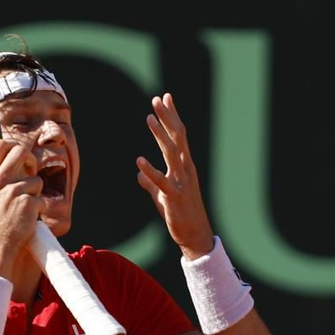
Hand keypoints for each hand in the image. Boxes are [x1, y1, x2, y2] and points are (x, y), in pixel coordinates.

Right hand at [0, 133, 43, 274]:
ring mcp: (13, 191)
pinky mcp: (28, 203)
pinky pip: (41, 200)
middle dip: (30, 159)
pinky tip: (26, 218)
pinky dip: (38, 210)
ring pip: (36, 180)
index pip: (0, 145)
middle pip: (21, 151)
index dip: (13, 145)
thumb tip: (7, 163)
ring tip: (23, 208)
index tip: (20, 152)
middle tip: (31, 171)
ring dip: (35, 193)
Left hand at [137, 93, 215, 259]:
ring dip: (161, 135)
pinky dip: (151, 170)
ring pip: (172, 154)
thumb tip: (139, 173)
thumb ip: (151, 182)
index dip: (171, 116)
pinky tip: (139, 160)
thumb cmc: (180, 214)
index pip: (178, 136)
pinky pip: (161, 182)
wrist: (195, 236)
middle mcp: (186, 170)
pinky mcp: (174, 197)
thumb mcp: (162, 195)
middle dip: (168, 118)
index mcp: (184, 166)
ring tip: (149, 118)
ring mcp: (182, 182)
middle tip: (158, 99)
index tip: (164, 98)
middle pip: (178, 138)